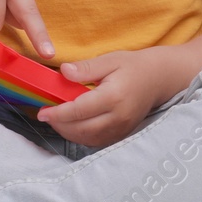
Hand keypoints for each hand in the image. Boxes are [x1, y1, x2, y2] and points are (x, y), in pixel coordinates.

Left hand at [35, 47, 177, 147]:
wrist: (159, 79)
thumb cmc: (132, 66)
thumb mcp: (109, 60)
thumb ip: (86, 68)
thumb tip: (63, 72)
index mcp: (114, 97)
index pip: (80, 110)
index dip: (58, 113)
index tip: (42, 112)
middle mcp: (119, 117)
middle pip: (83, 129)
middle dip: (60, 125)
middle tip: (45, 116)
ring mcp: (122, 129)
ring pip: (89, 139)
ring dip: (69, 133)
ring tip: (56, 120)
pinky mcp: (123, 134)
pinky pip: (98, 141)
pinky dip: (81, 136)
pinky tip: (72, 126)